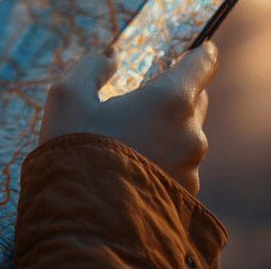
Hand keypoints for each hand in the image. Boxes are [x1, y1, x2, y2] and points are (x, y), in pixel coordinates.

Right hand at [39, 42, 217, 194]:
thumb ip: (92, 67)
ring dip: (167, 132)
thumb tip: (110, 55)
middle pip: (195, 100)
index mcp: (170, 100)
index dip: (201, 53)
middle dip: (175, 95)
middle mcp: (190, 132)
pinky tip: (133, 168)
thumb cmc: (76, 151)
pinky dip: (162, 162)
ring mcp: (191, 167)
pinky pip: (179, 168)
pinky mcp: (186, 196)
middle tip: (145, 98)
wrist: (84, 223)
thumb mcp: (68, 97)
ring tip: (130, 141)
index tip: (201, 48)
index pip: (203, 64)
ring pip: (186, 137)